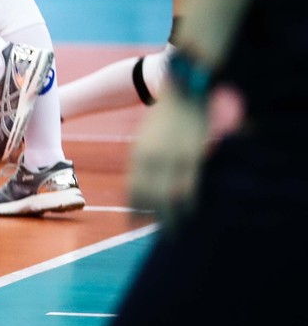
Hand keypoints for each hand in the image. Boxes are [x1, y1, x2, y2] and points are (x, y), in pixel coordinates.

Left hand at [127, 88, 209, 224]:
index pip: (132, 189)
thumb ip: (147, 160)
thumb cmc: (166, 117)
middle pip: (148, 197)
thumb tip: (147, 183)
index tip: (132, 224)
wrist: (182, 91)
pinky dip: (187, 203)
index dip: (133, 209)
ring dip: (170, 216)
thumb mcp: (148, 139)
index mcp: (139, 154)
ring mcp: (172, 158)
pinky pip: (188, 186)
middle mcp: (152, 158)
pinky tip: (189, 214)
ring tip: (172, 233)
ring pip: (168, 196)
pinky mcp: (192, 156)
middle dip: (151, 218)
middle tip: (158, 235)